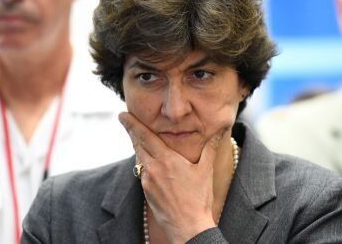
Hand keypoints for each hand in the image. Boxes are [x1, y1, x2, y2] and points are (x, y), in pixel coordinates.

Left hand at [118, 112, 228, 242]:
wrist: (188, 226)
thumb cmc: (199, 198)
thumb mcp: (206, 170)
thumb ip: (211, 148)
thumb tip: (219, 131)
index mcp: (167, 159)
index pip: (145, 136)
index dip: (132, 124)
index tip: (122, 115)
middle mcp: (153, 168)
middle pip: (138, 144)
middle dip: (131, 132)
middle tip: (125, 120)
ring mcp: (147, 181)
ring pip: (139, 158)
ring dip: (139, 148)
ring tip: (139, 139)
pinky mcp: (146, 192)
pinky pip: (142, 172)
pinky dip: (144, 163)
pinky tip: (150, 163)